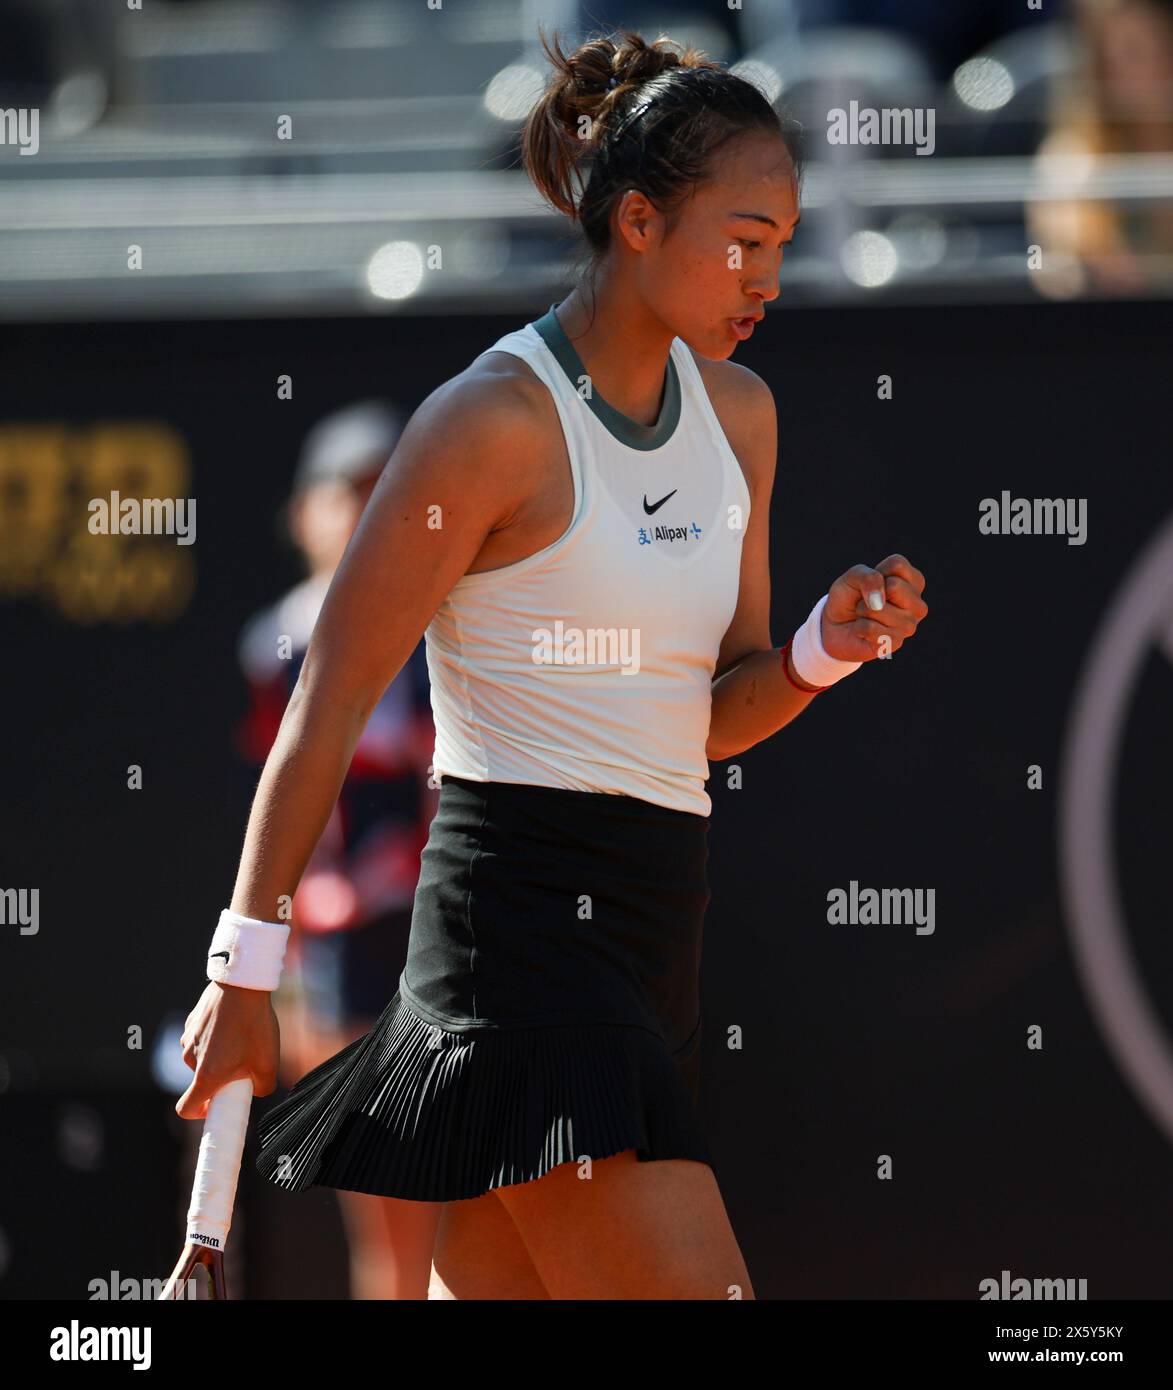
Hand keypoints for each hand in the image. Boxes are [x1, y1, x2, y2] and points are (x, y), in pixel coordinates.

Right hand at [176, 980, 279, 1119]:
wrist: (243, 984)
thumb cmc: (254, 1024)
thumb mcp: (269, 1063)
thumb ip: (263, 1088)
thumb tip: (257, 1090)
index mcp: (205, 1075)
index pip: (186, 1109)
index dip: (200, 1114)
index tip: (217, 1106)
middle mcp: (190, 1059)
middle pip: (200, 1080)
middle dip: (220, 1078)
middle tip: (244, 1064)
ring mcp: (188, 1038)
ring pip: (202, 1058)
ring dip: (219, 1055)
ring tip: (243, 1038)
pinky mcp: (192, 1021)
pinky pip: (202, 1038)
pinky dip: (216, 1037)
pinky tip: (234, 1022)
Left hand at [820, 554, 927, 663]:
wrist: (836, 627)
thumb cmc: (850, 597)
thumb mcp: (853, 577)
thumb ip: (868, 577)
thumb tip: (879, 602)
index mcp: (913, 582)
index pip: (897, 565)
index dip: (875, 572)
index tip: (871, 583)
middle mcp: (917, 605)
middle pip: (894, 586)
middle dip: (869, 592)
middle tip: (867, 602)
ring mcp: (909, 626)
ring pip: (879, 609)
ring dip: (863, 611)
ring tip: (865, 616)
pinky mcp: (895, 644)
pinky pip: (870, 628)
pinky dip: (858, 627)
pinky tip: (864, 631)